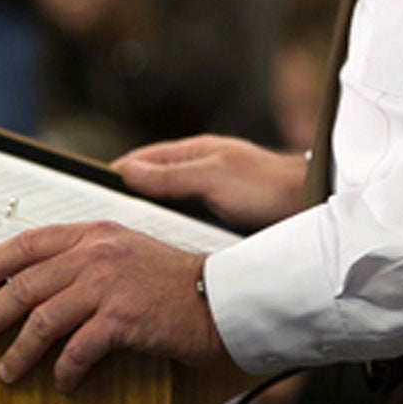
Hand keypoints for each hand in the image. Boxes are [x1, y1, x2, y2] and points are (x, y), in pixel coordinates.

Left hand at [0, 222, 226, 390]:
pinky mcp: (122, 319)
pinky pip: (77, 350)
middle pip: (25, 285)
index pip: (29, 243)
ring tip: (7, 370)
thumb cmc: (175, 280)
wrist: (219, 296)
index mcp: (95, 234)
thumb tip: (43, 281)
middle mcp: (97, 254)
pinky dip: (64, 371)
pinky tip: (62, 382)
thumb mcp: (128, 251)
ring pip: (43, 321)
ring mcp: (108, 285)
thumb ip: (90, 257)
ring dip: (19, 352)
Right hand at [116, 135, 307, 231]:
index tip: (90, 192)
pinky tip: (163, 250)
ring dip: (150, 219)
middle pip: (151, 183)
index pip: (141, 160)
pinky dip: (170, 232)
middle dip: (127, 198)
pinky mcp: (223, 217)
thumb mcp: (213, 177)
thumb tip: (128, 171)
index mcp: (194, 153)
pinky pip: (186, 223)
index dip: (116, 175)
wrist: (312, 205)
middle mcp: (200, 171)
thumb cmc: (268, 186)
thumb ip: (170, 176)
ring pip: (168, 205)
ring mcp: (212, 193)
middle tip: (102, 223)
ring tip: (125, 240)